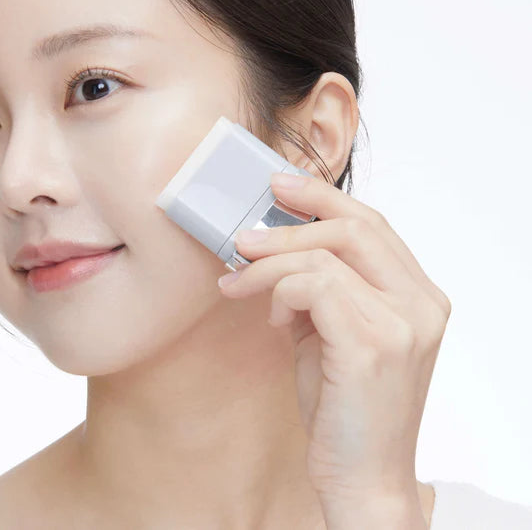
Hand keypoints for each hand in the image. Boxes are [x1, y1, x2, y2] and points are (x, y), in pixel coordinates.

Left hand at [217, 171, 450, 523]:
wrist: (362, 476)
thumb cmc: (345, 404)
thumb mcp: (333, 332)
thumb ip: (320, 287)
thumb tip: (275, 247)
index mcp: (418, 294)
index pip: (372, 224)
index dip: (324, 198)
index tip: (281, 184)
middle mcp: (421, 302)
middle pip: (354, 226)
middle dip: (292, 219)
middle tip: (246, 232)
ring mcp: (404, 322)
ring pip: (324, 255)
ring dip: (269, 263)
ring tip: (238, 281)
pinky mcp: (373, 345)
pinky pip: (313, 287)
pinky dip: (279, 292)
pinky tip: (271, 316)